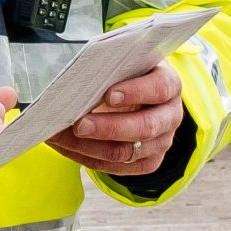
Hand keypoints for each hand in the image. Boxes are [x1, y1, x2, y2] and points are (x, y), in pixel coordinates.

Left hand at [49, 60, 183, 177]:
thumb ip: (105, 65)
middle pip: (146, 127)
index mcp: (168, 83)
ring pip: (128, 152)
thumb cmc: (120, 74)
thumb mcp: (118, 62)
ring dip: (90, 147)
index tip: (108, 95)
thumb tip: (74, 77)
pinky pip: (118, 167)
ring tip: (60, 137)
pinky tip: (66, 146)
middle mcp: (170, 115)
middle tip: (79, 125)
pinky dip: (88, 158)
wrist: (129, 94)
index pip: (160, 87)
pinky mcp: (148, 161)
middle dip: (109, 128)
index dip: (136, 92)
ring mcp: (162, 141)